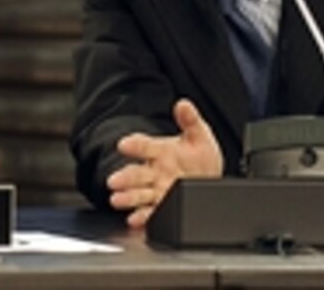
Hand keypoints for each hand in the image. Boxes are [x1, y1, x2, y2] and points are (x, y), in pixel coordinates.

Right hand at [106, 99, 222, 227]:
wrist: (210, 183)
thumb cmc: (199, 158)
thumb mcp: (199, 136)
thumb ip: (191, 120)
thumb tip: (184, 104)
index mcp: (160, 151)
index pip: (144, 145)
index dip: (134, 145)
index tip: (124, 144)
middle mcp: (155, 171)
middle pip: (136, 173)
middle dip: (125, 177)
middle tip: (114, 181)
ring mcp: (157, 190)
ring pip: (139, 194)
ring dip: (127, 197)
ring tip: (117, 200)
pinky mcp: (162, 207)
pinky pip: (151, 213)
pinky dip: (142, 216)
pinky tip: (134, 218)